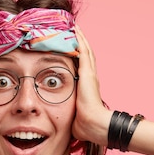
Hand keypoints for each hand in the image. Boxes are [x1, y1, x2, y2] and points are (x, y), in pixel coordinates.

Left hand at [72, 25, 111, 145]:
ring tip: (74, 27)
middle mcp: (90, 79)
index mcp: (87, 88)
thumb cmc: (85, 126)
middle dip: (79, 44)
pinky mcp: (87, 73)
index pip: (82, 69)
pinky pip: (83, 52)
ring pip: (85, 51)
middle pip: (85, 56)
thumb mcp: (73, 118)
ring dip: (80, 39)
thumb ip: (68, 116)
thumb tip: (58, 127)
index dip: (78, 58)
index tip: (71, 50)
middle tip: (73, 32)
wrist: (95, 126)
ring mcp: (90, 75)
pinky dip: (80, 41)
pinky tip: (75, 30)